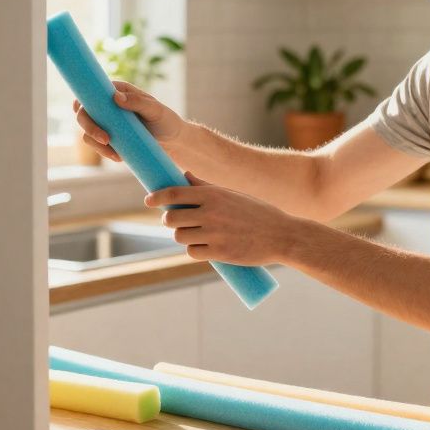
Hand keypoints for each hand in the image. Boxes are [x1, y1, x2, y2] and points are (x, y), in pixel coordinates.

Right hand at [73, 81, 185, 161]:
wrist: (173, 141)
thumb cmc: (166, 120)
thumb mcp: (156, 110)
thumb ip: (138, 102)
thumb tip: (116, 97)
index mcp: (118, 92)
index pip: (92, 92)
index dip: (81, 100)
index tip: (80, 110)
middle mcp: (108, 107)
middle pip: (84, 114)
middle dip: (89, 127)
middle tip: (105, 140)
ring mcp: (107, 124)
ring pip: (88, 133)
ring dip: (96, 144)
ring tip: (116, 155)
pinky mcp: (110, 139)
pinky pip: (98, 146)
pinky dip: (105, 152)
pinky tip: (119, 157)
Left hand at [147, 173, 301, 265]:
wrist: (281, 235)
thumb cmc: (257, 212)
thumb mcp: (232, 195)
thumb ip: (206, 187)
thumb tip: (184, 176)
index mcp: (214, 195)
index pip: (175, 193)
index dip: (157, 196)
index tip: (149, 200)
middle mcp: (211, 213)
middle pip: (171, 218)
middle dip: (170, 221)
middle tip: (178, 222)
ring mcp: (214, 234)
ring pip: (180, 236)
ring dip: (183, 237)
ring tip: (195, 235)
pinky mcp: (219, 253)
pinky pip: (192, 252)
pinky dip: (195, 250)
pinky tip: (205, 247)